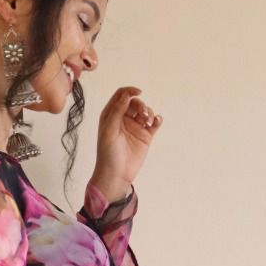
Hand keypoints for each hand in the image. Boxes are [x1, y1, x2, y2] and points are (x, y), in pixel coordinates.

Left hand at [89, 86, 162, 200]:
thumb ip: (117, 111)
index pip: (121, 95)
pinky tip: (157, 121)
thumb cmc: (108, 153)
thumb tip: (126, 94)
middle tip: (143, 115)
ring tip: (148, 121)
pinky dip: (157, 119)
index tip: (138, 92)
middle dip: (141, 105)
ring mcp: (135, 127)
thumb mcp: (109, 130)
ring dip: (149, 112)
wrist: (116, 174)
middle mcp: (123, 119)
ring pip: (145, 111)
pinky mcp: (145, 136)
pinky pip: (154, 123)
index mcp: (111, 115)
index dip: (129, 91)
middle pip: (135, 102)